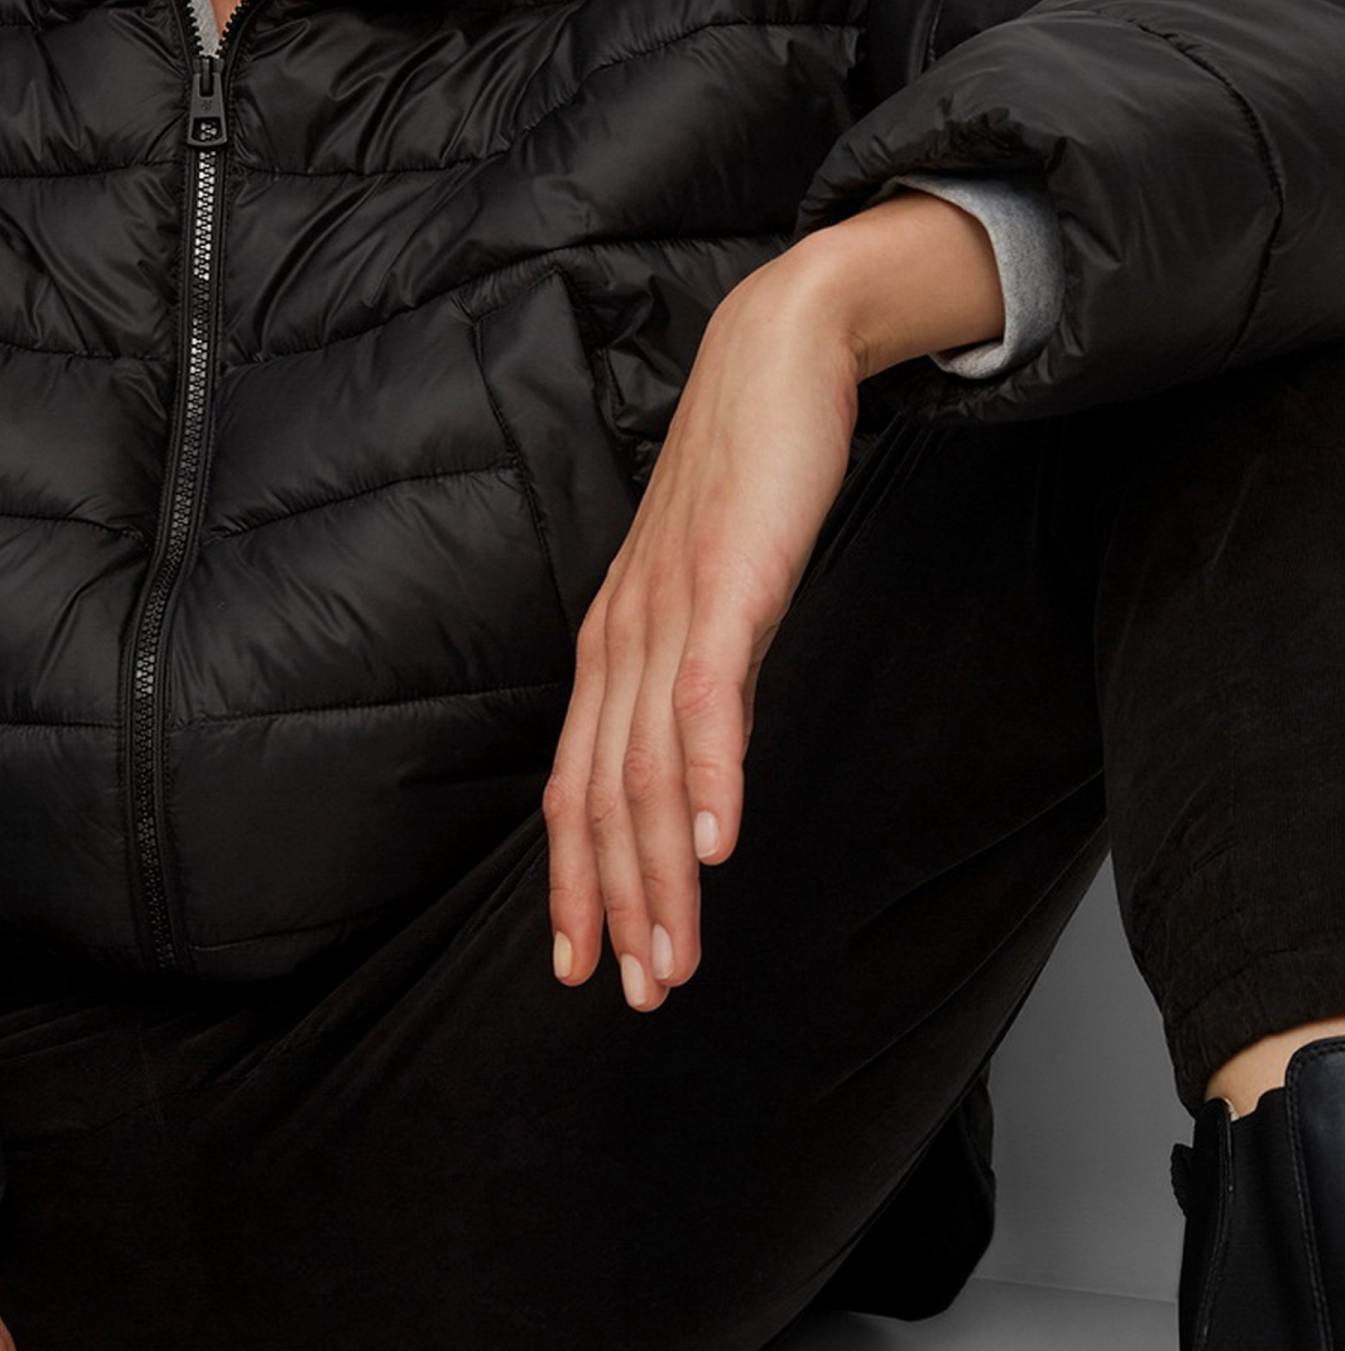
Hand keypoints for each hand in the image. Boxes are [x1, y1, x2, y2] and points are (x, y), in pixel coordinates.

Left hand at [543, 258, 861, 1010]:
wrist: (774, 356)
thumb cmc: (745, 478)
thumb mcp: (716, 601)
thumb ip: (705, 685)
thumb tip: (705, 771)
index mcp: (611, 646)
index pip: (578, 786)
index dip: (576, 883)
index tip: (583, 964)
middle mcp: (620, 638)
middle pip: (601, 798)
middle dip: (615, 907)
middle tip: (635, 994)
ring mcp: (666, 612)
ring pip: (646, 770)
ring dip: (660, 876)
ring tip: (674, 960)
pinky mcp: (725, 584)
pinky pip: (707, 698)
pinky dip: (711, 777)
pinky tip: (722, 844)